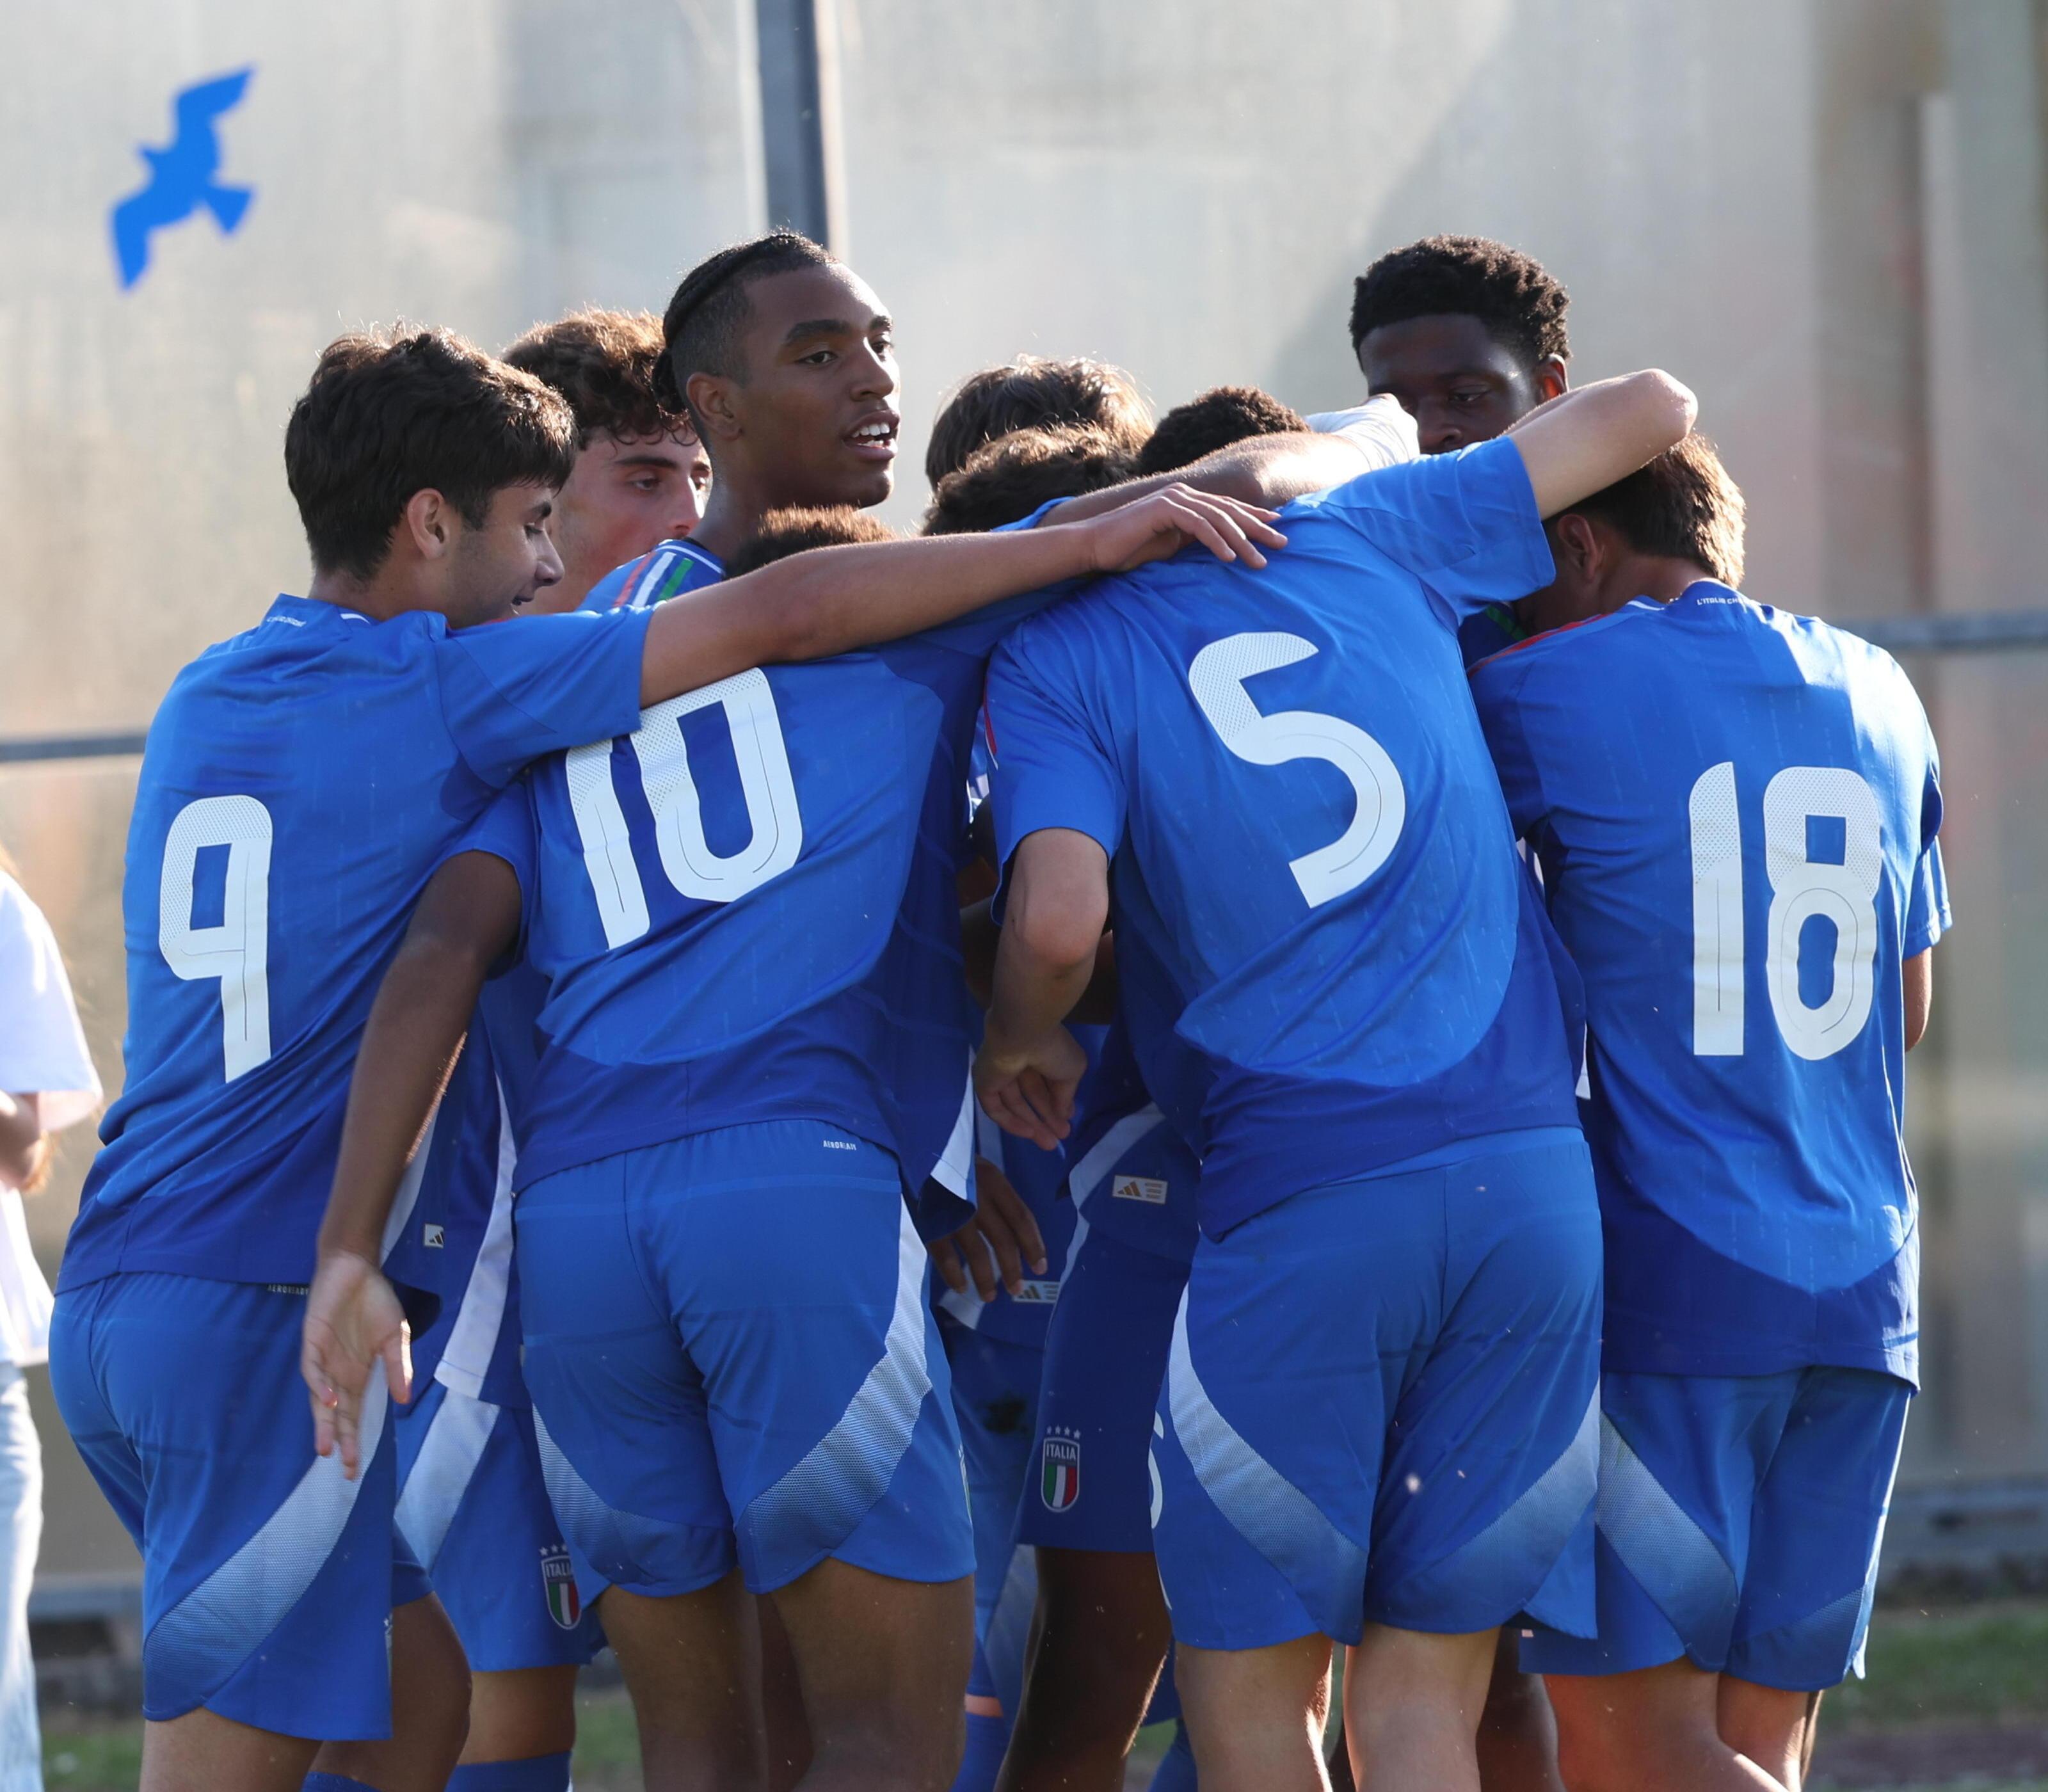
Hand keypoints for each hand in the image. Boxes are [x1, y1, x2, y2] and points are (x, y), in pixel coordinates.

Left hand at [302, 1250, 412, 1479]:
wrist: (355, 1269)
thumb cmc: (376, 1302)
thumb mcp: (397, 1337)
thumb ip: (398, 1367)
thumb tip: (405, 1399)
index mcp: (358, 1375)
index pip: (354, 1414)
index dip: (354, 1439)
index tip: (355, 1468)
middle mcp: (338, 1374)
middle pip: (336, 1415)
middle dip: (339, 1440)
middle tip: (344, 1467)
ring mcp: (323, 1360)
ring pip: (319, 1399)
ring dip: (323, 1421)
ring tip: (328, 1446)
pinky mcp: (312, 1343)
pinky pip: (313, 1371)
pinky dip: (320, 1387)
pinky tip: (331, 1400)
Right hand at [929, 1155, 1050, 1301]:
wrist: (915, 1149)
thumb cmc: (952, 1163)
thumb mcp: (981, 1171)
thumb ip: (998, 1198)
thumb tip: (1016, 1236)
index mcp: (995, 1181)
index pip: (1022, 1218)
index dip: (1034, 1245)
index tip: (1041, 1268)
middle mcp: (979, 1196)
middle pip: (1003, 1240)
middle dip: (1012, 1268)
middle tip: (1017, 1290)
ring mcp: (955, 1210)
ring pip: (977, 1252)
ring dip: (986, 1278)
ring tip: (990, 1296)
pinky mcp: (931, 1220)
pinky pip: (945, 1254)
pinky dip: (954, 1274)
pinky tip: (961, 1287)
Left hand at [976, 1019, 1087, 1149]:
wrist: (1024, 1032)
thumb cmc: (1052, 1048)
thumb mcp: (1071, 1072)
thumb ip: (1065, 1096)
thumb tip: (1065, 1115)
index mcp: (1038, 1054)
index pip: (1045, 1084)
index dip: (1056, 1106)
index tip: (1066, 1124)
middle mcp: (1018, 1063)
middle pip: (1030, 1097)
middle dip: (1045, 1119)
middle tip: (1058, 1140)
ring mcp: (999, 1074)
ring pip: (1014, 1105)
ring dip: (1031, 1124)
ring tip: (1049, 1144)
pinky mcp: (984, 1083)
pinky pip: (996, 1108)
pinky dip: (1011, 1122)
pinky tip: (1029, 1134)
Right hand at [1082, 484, 1285, 574]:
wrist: (1094, 546)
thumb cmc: (1128, 549)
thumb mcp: (1169, 545)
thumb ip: (1192, 539)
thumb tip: (1218, 545)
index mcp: (1186, 501)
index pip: (1227, 508)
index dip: (1255, 517)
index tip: (1277, 529)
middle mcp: (1183, 494)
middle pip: (1230, 510)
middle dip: (1258, 528)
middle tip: (1282, 544)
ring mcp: (1173, 499)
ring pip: (1218, 518)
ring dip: (1242, 541)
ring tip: (1258, 562)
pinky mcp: (1163, 509)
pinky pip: (1198, 526)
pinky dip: (1216, 541)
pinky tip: (1230, 558)